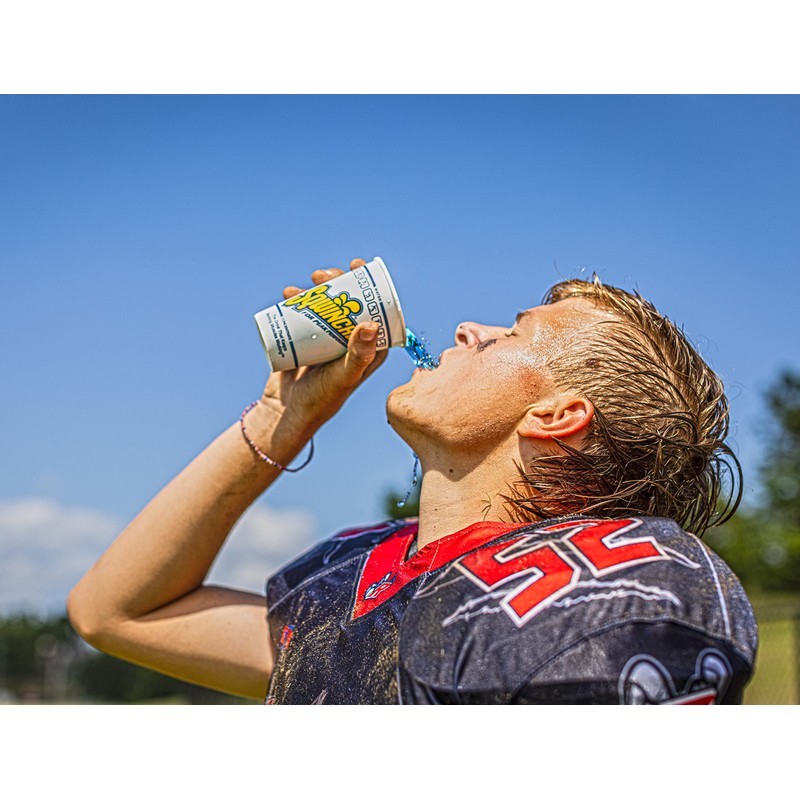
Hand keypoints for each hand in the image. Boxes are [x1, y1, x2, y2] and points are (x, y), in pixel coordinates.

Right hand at [259, 258, 387, 434]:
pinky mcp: (305, 339)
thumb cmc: (323, 398)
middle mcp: (349, 340)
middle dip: (336, 283)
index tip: (357, 266)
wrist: (288, 410)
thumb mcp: (344, 375)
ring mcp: (327, 339)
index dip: (368, 286)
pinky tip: (288, 294)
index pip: (374, 310)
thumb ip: (360, 355)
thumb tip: (372, 323)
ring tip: (302, 286)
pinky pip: (302, 314)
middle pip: (346, 303)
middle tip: (323, 275)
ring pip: (324, 306)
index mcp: (369, 347)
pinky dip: (295, 301)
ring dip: (314, 289)